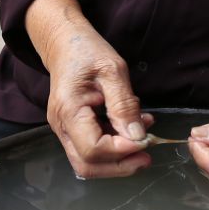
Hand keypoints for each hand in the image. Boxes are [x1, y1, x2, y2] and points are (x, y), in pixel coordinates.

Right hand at [43, 23, 152, 178]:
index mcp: (68, 109)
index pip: (93, 149)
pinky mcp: (72, 129)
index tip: (145, 140)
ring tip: (144, 141)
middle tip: (147, 155)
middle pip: (88, 165)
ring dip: (119, 160)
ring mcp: (64, 130)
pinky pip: (91, 149)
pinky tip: (132, 131)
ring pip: (89, 163)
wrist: (65, 42)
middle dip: (120, 167)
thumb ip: (124, 105)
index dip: (121, 151)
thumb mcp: (113, 70)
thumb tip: (138, 137)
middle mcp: (61, 126)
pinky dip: (114, 149)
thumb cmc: (87, 51)